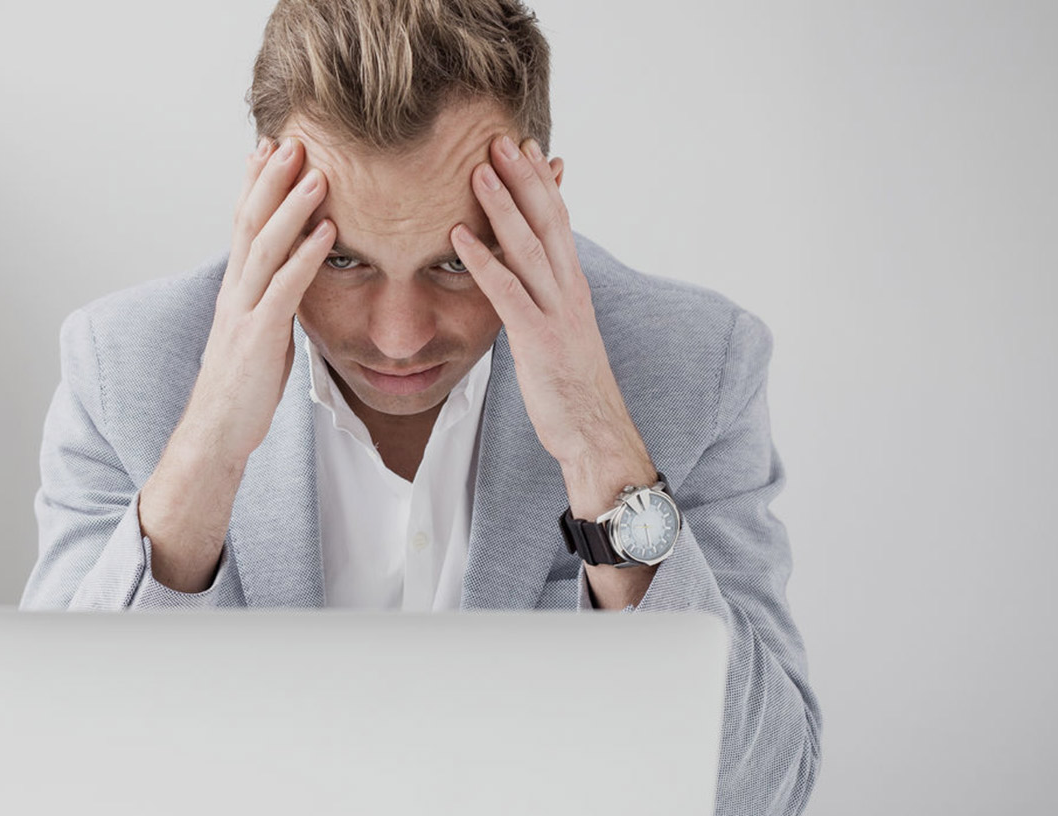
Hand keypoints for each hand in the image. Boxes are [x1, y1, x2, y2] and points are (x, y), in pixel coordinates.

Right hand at [180, 135, 335, 461]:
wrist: (216, 432)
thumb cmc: (242, 387)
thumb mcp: (258, 333)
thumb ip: (270, 300)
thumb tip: (290, 280)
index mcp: (235, 289)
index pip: (242, 224)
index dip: (254, 184)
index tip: (269, 148)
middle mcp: (235, 291)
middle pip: (250, 222)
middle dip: (271, 179)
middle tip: (293, 141)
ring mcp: (244, 311)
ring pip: (265, 247)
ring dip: (292, 207)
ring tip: (317, 173)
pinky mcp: (259, 336)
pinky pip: (284, 288)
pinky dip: (306, 257)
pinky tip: (327, 232)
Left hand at [449, 135, 642, 471]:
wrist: (598, 435)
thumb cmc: (574, 391)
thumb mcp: (561, 336)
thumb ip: (545, 303)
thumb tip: (529, 283)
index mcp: (573, 287)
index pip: (559, 222)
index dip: (541, 183)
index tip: (524, 149)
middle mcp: (569, 290)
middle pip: (547, 221)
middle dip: (523, 177)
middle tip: (499, 138)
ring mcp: (556, 312)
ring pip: (529, 247)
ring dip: (502, 206)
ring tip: (477, 169)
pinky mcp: (538, 339)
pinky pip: (508, 292)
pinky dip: (483, 261)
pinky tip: (459, 238)